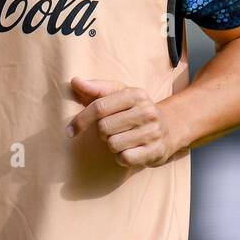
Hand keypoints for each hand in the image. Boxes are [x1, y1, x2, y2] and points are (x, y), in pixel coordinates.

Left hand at [66, 77, 180, 167]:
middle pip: (104, 128)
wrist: (170, 128)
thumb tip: (75, 81)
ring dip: (112, 145)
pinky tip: (130, 150)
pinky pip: (125, 158)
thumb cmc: (135, 110)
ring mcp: (153, 132)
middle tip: (113, 130)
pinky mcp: (155, 151)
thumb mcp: (119, 94)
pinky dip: (122, 157)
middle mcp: (146, 111)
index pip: (99, 107)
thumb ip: (96, 88)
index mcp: (135, 94)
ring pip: (113, 145)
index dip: (81, 120)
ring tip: (123, 139)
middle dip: (103, 132)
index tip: (70, 130)